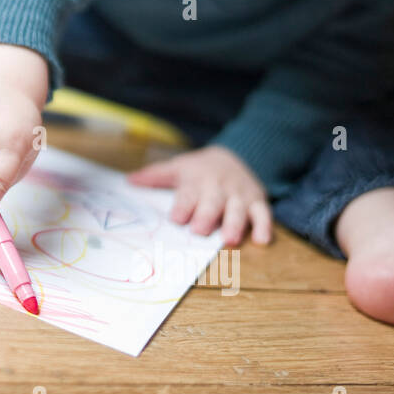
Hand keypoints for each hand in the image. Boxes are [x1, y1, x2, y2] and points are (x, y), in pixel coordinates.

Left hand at [128, 145, 273, 245]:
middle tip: (199, 231)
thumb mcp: (177, 167)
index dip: (183, 206)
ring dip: (235, 224)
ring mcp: (240, 194)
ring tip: (229, 239)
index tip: (176, 218)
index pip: (188, 194)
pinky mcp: (258, 200)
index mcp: (196, 180)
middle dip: (207, 216)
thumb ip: (154, 176)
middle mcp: (219, 187)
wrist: (235, 154)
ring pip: (239, 209)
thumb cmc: (199, 169)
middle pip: (213, 202)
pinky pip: (264, 213)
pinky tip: (262, 240)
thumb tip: (128, 181)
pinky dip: (264, 226)